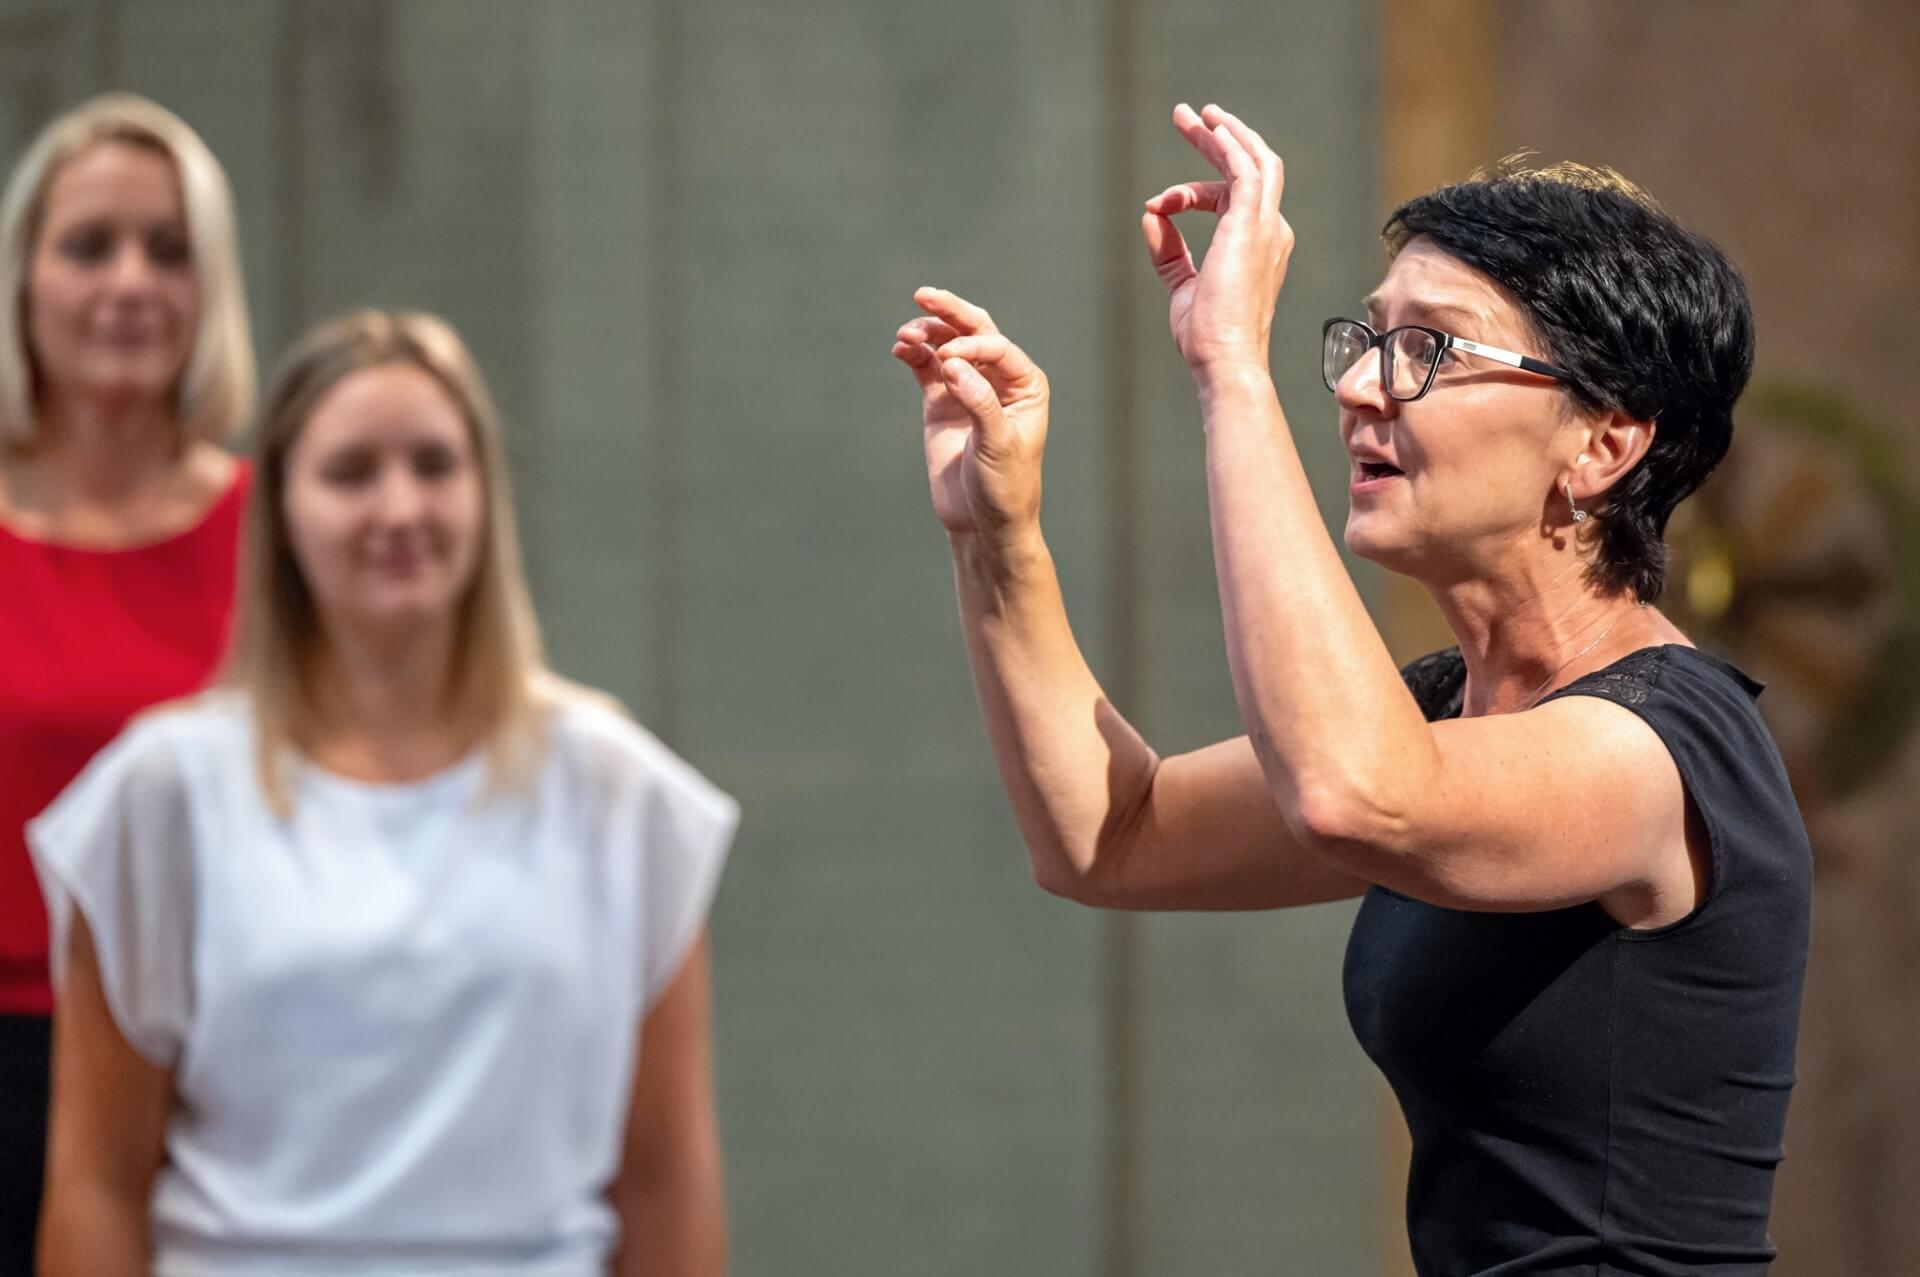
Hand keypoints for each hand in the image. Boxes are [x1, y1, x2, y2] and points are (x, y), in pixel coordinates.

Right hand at [891, 287, 1048, 548]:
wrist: (983, 523)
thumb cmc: (1005, 487)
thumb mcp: (997, 446)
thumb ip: (978, 403)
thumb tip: (952, 365)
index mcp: (1025, 385)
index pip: (996, 348)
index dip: (971, 347)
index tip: (948, 364)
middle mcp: (999, 380)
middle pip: (974, 332)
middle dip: (950, 313)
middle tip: (924, 295)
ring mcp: (968, 389)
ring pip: (947, 346)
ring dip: (927, 335)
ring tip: (905, 334)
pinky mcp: (942, 404)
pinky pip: (926, 368)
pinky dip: (913, 355)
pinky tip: (900, 348)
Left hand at [1141, 103, 1295, 377]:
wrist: (1224, 357)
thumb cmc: (1208, 335)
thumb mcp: (1182, 286)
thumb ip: (1169, 251)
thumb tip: (1151, 215)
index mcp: (1259, 246)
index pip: (1228, 199)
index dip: (1189, 194)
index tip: (1157, 204)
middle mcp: (1270, 231)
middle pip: (1250, 168)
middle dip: (1218, 139)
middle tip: (1188, 116)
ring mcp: (1265, 226)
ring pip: (1253, 160)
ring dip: (1223, 133)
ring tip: (1194, 114)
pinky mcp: (1251, 222)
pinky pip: (1245, 168)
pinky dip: (1228, 144)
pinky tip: (1208, 128)